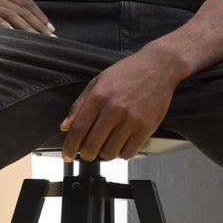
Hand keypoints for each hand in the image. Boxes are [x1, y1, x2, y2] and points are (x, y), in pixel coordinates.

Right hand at [0, 0, 54, 35]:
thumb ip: (5, 13)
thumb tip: (29, 30)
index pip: (27, 3)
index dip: (41, 17)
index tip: (51, 31)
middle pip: (21, 9)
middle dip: (37, 26)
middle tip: (49, 40)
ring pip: (9, 13)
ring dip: (24, 28)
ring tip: (35, 40)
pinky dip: (2, 25)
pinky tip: (11, 34)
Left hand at [59, 51, 180, 161]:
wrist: (158, 67)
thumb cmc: (128, 72)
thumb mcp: (98, 82)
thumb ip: (79, 105)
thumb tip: (65, 127)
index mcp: (99, 96)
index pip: (78, 129)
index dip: (70, 147)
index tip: (68, 155)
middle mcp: (114, 109)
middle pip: (92, 145)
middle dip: (86, 154)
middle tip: (87, 153)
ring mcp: (132, 119)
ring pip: (110, 152)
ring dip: (104, 154)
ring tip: (106, 145)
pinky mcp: (146, 127)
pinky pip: (129, 152)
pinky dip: (122, 153)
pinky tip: (121, 144)